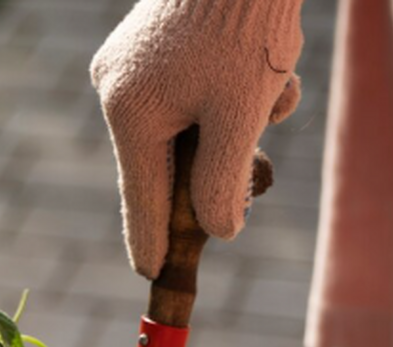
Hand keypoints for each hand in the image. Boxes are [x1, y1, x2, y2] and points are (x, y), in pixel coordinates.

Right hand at [92, 0, 302, 277]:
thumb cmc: (243, 26)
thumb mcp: (241, 114)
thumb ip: (223, 181)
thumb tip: (218, 231)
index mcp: (131, 115)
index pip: (141, 198)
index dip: (152, 241)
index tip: (152, 275)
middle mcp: (118, 92)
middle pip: (169, 158)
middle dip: (221, 160)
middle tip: (258, 170)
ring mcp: (129, 67)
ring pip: (188, 122)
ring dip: (237, 119)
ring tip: (273, 84)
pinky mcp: (149, 47)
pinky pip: (188, 90)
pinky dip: (229, 90)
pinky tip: (264, 63)